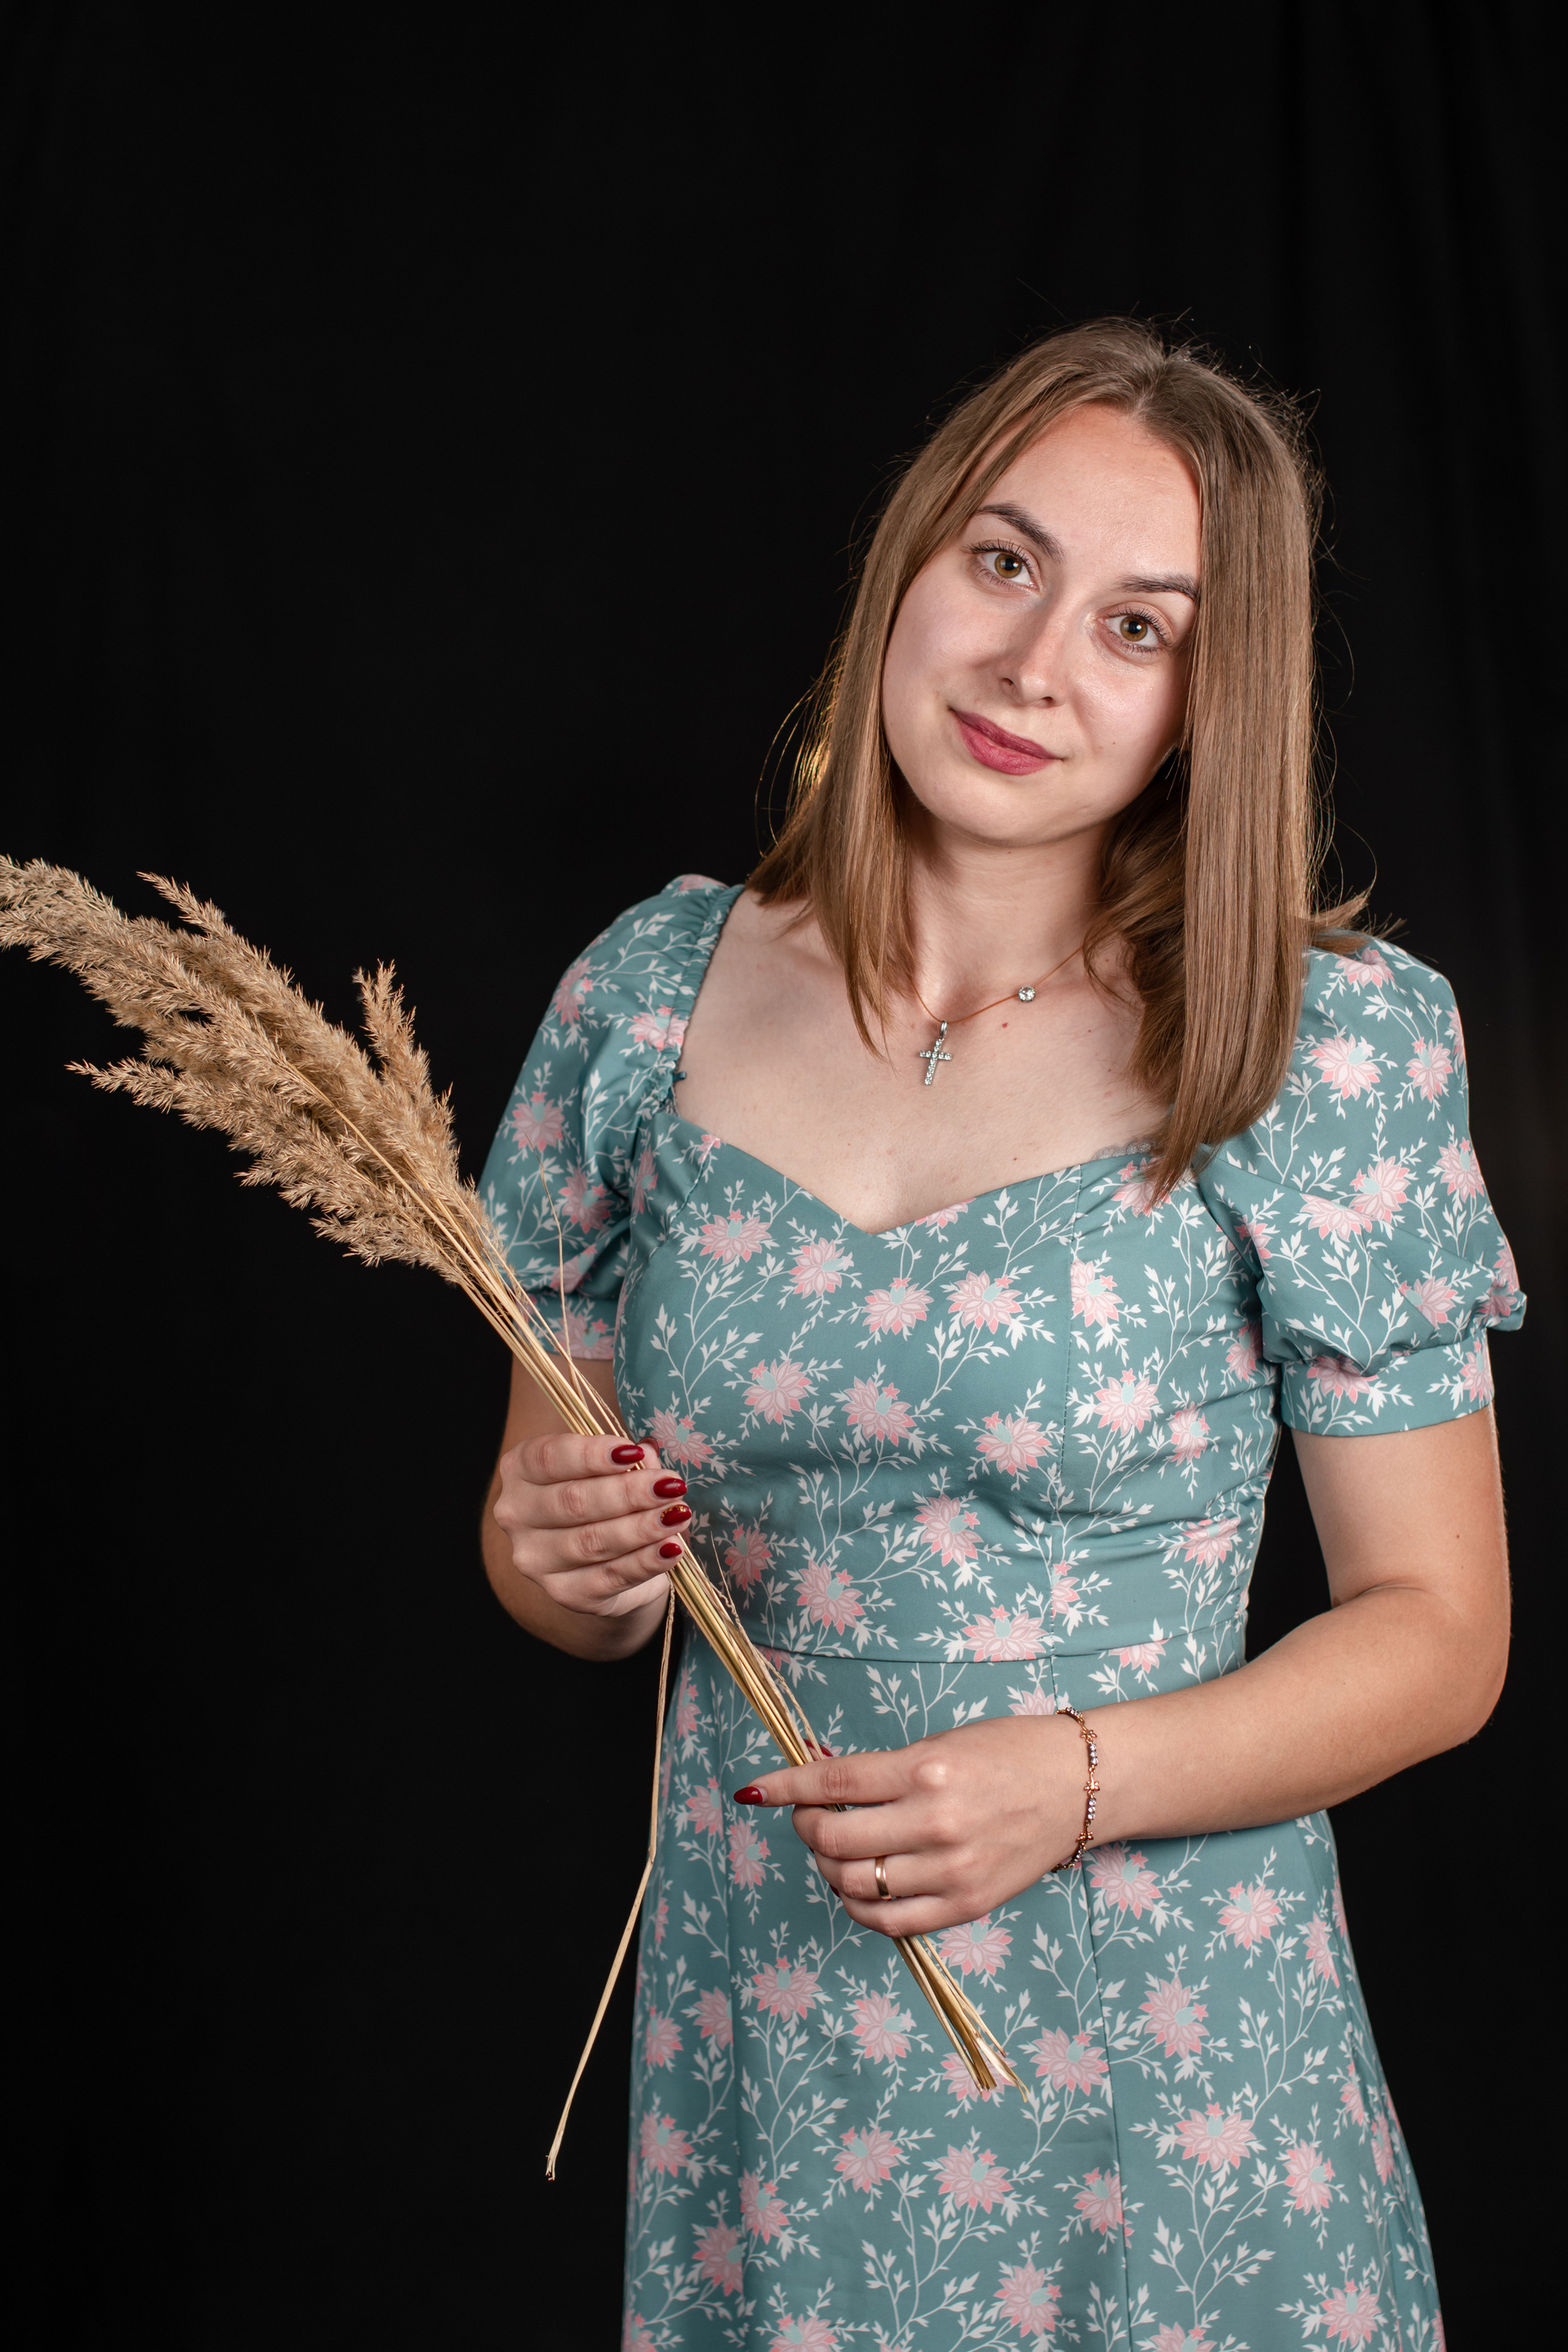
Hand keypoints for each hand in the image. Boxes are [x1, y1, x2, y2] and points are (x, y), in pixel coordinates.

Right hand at [492, 1430, 689, 1618]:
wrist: (602, 1561)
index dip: (592, 1455)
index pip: (550, 1458)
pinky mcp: (564, 1592)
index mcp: (521, 1469)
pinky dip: (645, 1562)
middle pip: (573, 1501)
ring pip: (591, 1541)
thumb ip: (628, 1460)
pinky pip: (609, 1577)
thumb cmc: (603, 1499)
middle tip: (670, 1485)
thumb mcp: (612, 1470)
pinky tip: (671, 1549)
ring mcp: (536, 1558)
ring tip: (678, 1514)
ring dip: (641, 1527)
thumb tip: (649, 1452)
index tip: (633, 1452)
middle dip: (628, 1493)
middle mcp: (516, 1514)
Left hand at [736, 1714, 1092, 1936]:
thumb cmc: (1009, 1753)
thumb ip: (885, 1773)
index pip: (834, 1783)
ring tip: (839, 1849)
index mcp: (927, 1771)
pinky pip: (890, 1921)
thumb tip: (821, 1787)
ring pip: (854, 1883)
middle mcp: (935, 1822)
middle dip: (807, 1828)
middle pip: (835, 1839)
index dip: (785, 1787)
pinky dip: (859, 1907)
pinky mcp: (965, 1904)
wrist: (1078, 1787)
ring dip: (830, 1867)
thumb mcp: (941, 1744)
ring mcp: (950, 1869)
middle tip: (810, 1818)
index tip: (756, 1790)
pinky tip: (859, 1887)